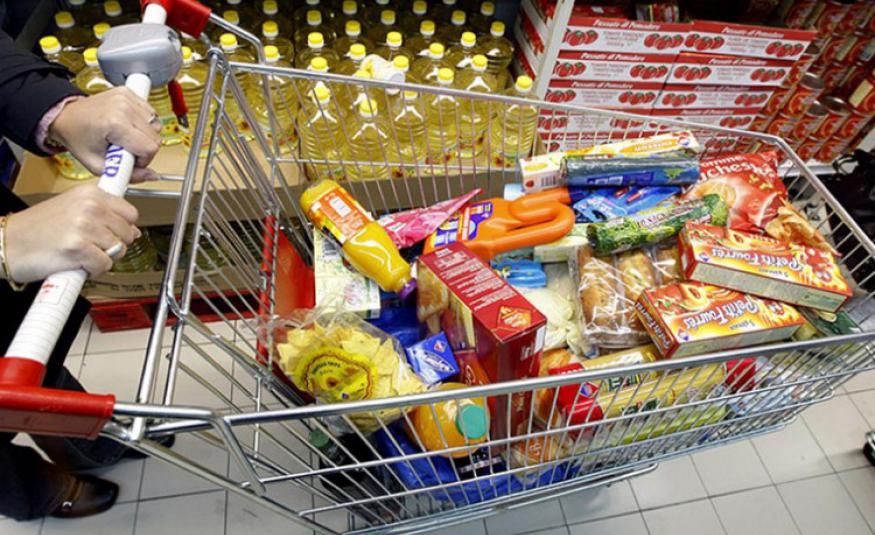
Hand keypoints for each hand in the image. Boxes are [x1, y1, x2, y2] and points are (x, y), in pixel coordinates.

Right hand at [5, 185, 139, 281]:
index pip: (130, 213)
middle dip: (113, 245)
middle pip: (127, 234)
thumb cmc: (36, 230)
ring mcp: (84, 225)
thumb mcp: (71, 209)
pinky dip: (92, 270)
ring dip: (101, 258)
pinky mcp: (78, 247)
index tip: (110, 233)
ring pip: (118, 251)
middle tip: (90, 246)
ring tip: (80, 253)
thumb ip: (102, 216)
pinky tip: (76, 263)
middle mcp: (90, 206)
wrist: (7, 243)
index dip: (122, 228)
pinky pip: (104, 265)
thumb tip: (133, 231)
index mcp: (90, 193)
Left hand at [48, 87, 162, 181]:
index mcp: (115, 123)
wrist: (66, 116)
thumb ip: (128, 175)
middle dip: (144, 148)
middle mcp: (123, 106)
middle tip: (126, 150)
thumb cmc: (78, 138)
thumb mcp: (97, 164)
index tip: (129, 160)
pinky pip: (150, 113)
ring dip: (145, 135)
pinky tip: (128, 126)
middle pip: (156, 136)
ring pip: (156, 125)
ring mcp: (127, 97)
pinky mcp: (129, 93)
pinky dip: (143, 123)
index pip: (150, 148)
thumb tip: (152, 175)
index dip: (143, 160)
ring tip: (126, 137)